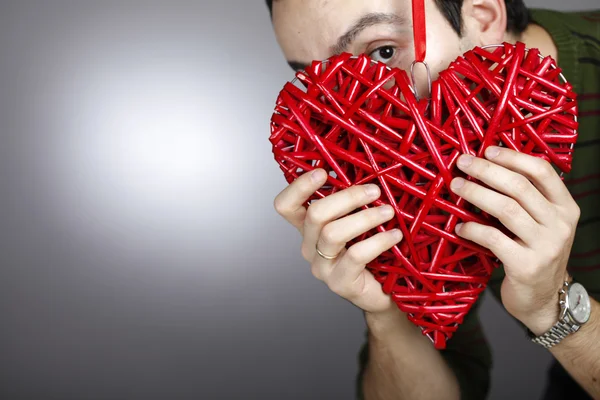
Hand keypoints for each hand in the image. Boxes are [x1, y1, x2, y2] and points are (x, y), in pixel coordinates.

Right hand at [273, 169, 403, 314]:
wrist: (383, 294)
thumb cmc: (372, 252)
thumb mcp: (358, 223)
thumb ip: (353, 203)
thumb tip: (367, 171)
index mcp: (309, 228)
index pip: (286, 206)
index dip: (298, 187)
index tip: (322, 171)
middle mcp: (310, 247)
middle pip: (315, 215)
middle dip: (346, 197)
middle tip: (375, 191)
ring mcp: (322, 267)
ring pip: (332, 234)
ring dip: (364, 218)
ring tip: (388, 211)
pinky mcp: (339, 283)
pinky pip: (355, 256)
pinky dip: (378, 241)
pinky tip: (394, 235)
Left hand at [449, 146, 580, 334]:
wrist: (545, 300)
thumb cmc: (535, 254)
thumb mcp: (542, 224)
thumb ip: (527, 200)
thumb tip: (488, 167)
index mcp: (565, 207)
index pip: (542, 171)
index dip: (512, 157)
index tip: (486, 150)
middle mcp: (560, 224)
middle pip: (520, 186)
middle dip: (486, 170)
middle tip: (461, 163)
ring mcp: (546, 246)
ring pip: (506, 209)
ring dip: (476, 193)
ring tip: (455, 186)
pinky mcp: (526, 266)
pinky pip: (493, 238)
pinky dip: (472, 229)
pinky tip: (458, 228)